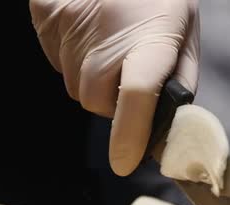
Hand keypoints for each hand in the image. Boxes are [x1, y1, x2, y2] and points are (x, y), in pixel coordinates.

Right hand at [30, 0, 199, 175]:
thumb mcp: (184, 34)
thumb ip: (180, 83)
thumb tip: (166, 127)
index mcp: (150, 37)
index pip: (138, 94)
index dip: (130, 135)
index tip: (125, 161)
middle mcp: (106, 34)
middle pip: (98, 101)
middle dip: (114, 103)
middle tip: (128, 74)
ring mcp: (70, 26)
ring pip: (76, 87)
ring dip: (94, 82)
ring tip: (110, 47)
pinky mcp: (46, 17)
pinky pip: (57, 64)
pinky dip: (73, 61)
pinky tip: (90, 36)